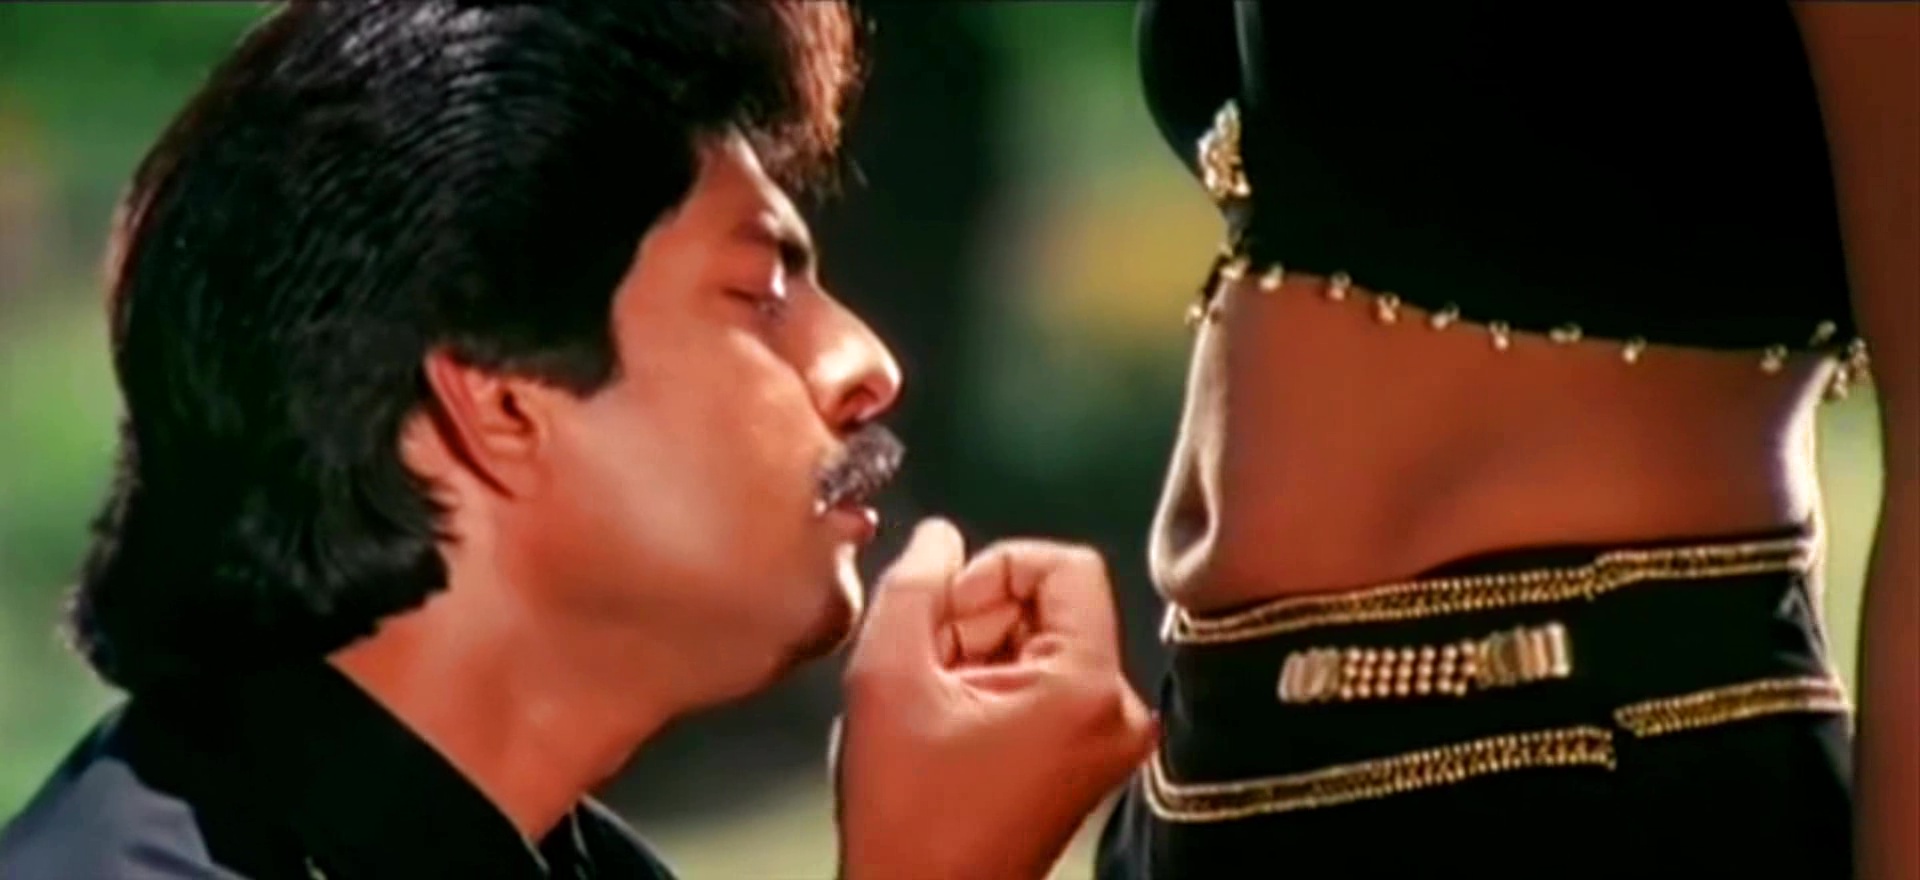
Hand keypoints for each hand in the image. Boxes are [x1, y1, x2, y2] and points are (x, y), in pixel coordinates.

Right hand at [833, 518, 1157, 879]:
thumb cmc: (906, 811)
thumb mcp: (888, 678)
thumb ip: (913, 589)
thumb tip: (939, 537)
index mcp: (1087, 685)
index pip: (1066, 564)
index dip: (995, 569)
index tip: (943, 613)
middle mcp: (1117, 709)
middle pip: (1052, 603)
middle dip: (977, 617)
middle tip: (924, 661)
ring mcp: (1105, 738)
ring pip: (1041, 640)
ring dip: (976, 651)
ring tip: (930, 698)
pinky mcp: (1086, 759)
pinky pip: (1044, 683)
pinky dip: (991, 684)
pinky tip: (946, 720)